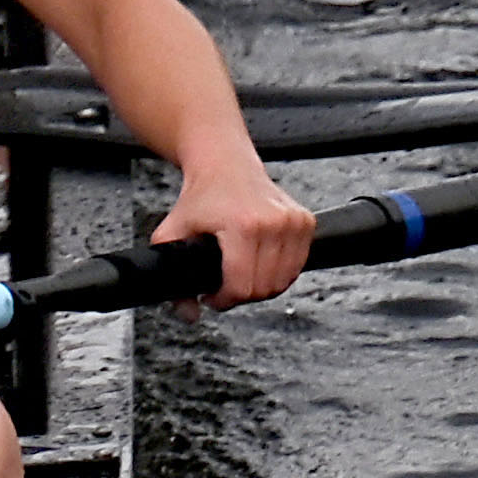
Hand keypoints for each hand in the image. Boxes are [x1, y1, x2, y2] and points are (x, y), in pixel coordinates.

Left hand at [156, 142, 319, 307]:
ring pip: (283, 281)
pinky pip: (296, 266)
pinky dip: (279, 272)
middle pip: (264, 288)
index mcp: (244, 225)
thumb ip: (170, 274)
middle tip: (225, 285)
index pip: (243, 286)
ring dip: (261, 286)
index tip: (213, 295)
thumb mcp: (172, 232)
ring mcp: (294, 221)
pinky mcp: (306, 222)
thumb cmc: (202, 196)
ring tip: (240, 274)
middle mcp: (274, 222)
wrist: (225, 164)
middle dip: (241, 295)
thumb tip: (189, 313)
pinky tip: (258, 263)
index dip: (224, 300)